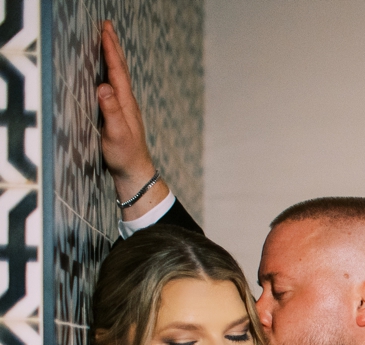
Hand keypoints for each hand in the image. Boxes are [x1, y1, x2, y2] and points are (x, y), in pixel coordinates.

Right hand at [97, 21, 166, 205]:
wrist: (136, 173)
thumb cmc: (125, 156)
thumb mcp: (115, 134)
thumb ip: (110, 111)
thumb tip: (103, 87)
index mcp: (126, 103)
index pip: (117, 71)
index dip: (111, 50)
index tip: (105, 31)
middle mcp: (127, 102)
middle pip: (120, 69)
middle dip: (113, 46)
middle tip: (107, 25)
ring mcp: (125, 108)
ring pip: (119, 76)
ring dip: (113, 57)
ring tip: (108, 41)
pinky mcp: (120, 114)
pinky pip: (116, 86)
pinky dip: (111, 72)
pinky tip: (108, 73)